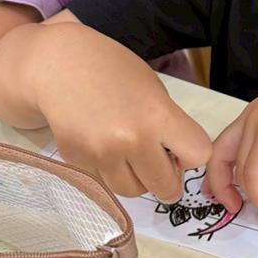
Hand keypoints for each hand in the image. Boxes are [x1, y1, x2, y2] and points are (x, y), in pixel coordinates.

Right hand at [0, 20, 211, 201]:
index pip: (199, 155)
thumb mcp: (153, 89)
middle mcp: (130, 140)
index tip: (180, 147)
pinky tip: (101, 142)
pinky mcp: (77, 163)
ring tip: (130, 153)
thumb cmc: (112, 70)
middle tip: (160, 163)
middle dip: (168, 178)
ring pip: (134, 191)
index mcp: (157, 116)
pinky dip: (109, 170)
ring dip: (138, 179)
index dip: (192, 154)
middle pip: (166, 187)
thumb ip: (169, 124)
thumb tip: (178, 161)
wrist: (58, 65)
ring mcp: (101, 155)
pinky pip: (105, 180)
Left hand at [205, 54, 257, 219]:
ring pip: (240, 170)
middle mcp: (251, 117)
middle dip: (221, 186)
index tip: (225, 193)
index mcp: (256, 113)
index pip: (225, 145)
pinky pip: (255, 173)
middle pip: (219, 156)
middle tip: (232, 207)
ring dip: (254, 197)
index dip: (220, 172)